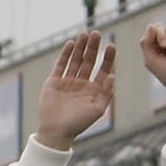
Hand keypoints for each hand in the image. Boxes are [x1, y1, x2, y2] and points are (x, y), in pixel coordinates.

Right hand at [31, 32, 114, 152]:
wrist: (56, 132)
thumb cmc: (79, 124)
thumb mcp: (98, 110)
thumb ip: (106, 93)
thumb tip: (112, 75)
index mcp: (94, 90)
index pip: (103, 69)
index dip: (108, 58)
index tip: (111, 46)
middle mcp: (82, 83)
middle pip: (89, 61)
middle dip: (93, 48)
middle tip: (97, 34)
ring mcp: (68, 81)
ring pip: (76, 60)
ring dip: (80, 47)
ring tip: (85, 34)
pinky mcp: (54, 82)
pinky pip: (60, 65)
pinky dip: (65, 55)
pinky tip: (71, 44)